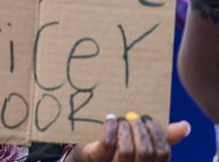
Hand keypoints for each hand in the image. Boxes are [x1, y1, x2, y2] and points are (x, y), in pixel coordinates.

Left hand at [66, 113, 189, 161]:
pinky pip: (107, 144)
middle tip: (133, 117)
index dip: (158, 134)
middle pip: (146, 152)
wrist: (88, 152)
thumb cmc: (120, 145)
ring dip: (125, 130)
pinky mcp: (97, 159)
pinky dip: (110, 128)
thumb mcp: (142, 141)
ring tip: (121, 120)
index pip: (163, 153)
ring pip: (126, 151)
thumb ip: (163, 136)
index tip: (148, 119)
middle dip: (140, 130)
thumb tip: (186, 126)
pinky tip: (110, 119)